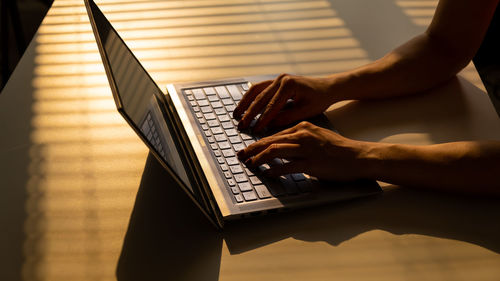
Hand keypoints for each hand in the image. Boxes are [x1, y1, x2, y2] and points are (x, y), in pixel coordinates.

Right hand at [233, 73, 336, 132]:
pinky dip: (251, 97)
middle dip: (250, 113)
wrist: (327, 87)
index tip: (255, 131)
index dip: (262, 120)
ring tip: (236, 115)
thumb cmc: (319, 99)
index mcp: (289, 85)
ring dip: (245, 103)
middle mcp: (281, 79)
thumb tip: (269, 125)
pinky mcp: (276, 81)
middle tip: (242, 125)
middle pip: (261, 98)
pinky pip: (259, 88)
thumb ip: (286, 118)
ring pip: (256, 90)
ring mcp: (278, 78)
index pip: (272, 106)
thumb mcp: (304, 112)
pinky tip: (244, 106)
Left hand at [237, 121, 372, 181]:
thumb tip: (282, 151)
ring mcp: (306, 149)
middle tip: (241, 155)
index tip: (248, 148)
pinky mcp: (311, 163)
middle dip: (252, 149)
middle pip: (270, 140)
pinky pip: (287, 166)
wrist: (358, 156)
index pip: (275, 134)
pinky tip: (268, 174)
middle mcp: (303, 135)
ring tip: (250, 164)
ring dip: (259, 158)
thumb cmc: (339, 150)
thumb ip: (300, 141)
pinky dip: (275, 170)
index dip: (258, 142)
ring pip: (275, 151)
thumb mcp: (317, 138)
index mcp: (303, 127)